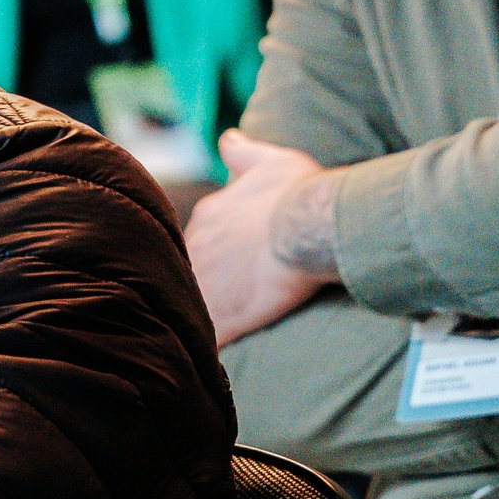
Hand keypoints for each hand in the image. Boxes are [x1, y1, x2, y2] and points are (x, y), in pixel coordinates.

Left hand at [184, 132, 336, 348]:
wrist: (309, 226)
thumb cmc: (295, 191)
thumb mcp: (269, 159)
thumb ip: (243, 151)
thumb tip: (228, 137)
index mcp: (208, 217)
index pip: (199, 239)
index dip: (213, 253)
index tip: (227, 264)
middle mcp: (198, 249)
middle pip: (190, 271)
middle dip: (203, 284)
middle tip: (224, 299)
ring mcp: (207, 284)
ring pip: (194, 304)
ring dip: (199, 315)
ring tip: (205, 333)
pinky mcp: (224, 315)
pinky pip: (208, 338)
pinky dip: (209, 349)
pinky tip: (207, 361)